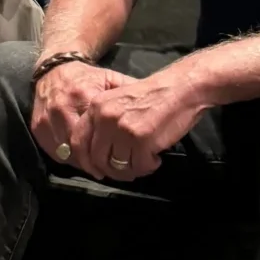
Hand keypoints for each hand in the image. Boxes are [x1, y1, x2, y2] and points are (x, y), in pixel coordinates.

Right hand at [29, 61, 124, 171]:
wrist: (54, 68)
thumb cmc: (87, 77)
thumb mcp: (110, 78)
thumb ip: (129, 91)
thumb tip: (153, 105)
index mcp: (85, 97)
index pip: (99, 132)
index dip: (111, 149)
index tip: (122, 159)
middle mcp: (64, 109)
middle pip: (82, 147)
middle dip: (97, 162)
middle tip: (111, 172)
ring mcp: (48, 119)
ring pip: (67, 153)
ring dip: (83, 164)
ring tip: (98, 170)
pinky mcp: (38, 127)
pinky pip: (54, 152)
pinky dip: (68, 160)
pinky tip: (81, 162)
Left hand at [79, 65, 207, 181]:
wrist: (181, 88)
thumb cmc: (153, 96)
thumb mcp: (117, 101)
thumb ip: (103, 123)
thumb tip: (95, 156)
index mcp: (96, 107)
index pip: (78, 142)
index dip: (86, 162)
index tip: (97, 171)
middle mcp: (105, 118)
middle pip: (97, 159)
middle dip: (112, 171)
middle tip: (127, 171)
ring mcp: (122, 129)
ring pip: (118, 167)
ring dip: (132, 170)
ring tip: (144, 162)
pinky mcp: (141, 140)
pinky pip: (139, 167)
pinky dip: (149, 166)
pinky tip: (156, 158)